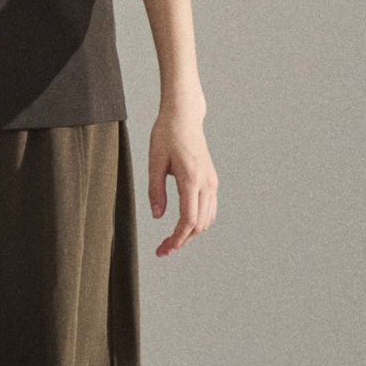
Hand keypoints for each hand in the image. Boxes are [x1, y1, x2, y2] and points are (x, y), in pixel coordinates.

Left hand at [147, 108, 216, 253]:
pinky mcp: (211, 180)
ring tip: (172, 240)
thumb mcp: (154, 161)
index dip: (177, 238)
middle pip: (199, 224)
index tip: (164, 249)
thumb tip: (157, 216)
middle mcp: (206, 182)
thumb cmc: (167, 134)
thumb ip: (156, 190)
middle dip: (182, 240)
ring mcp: (212, 182)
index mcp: (190, 178)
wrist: (184, 116)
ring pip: (207, 219)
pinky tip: (183, 225)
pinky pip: (209, 209)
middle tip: (162, 249)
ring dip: (191, 233)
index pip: (188, 219)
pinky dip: (198, 222)